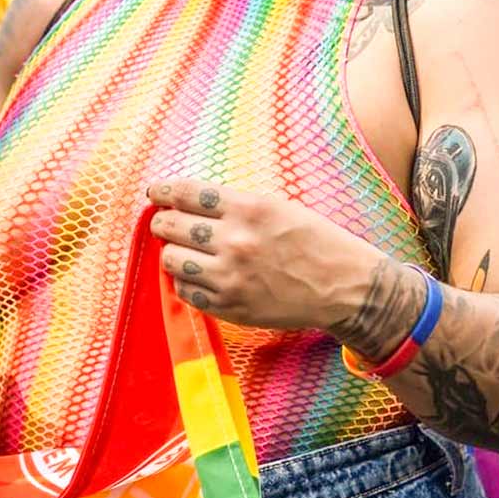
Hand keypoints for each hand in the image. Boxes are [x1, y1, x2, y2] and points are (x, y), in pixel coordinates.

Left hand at [148, 178, 380, 332]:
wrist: (343, 285)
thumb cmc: (314, 239)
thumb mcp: (278, 205)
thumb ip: (234, 204)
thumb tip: (190, 202)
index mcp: (249, 209)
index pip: (187, 193)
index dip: (164, 190)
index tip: (155, 192)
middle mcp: (235, 242)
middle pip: (171, 226)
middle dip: (162, 221)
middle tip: (165, 222)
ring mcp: (230, 278)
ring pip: (172, 260)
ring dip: (171, 252)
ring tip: (181, 250)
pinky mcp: (230, 307)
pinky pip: (186, 292)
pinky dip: (185, 281)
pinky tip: (197, 274)